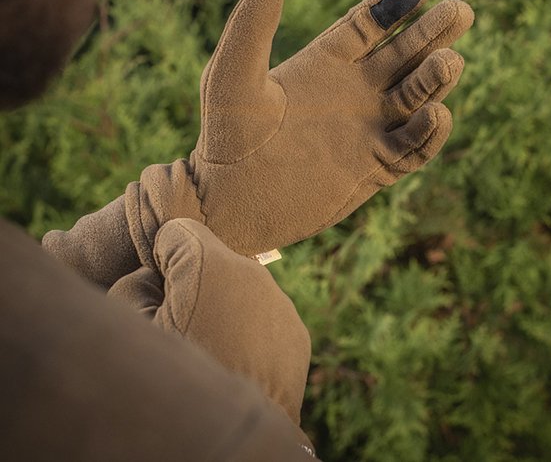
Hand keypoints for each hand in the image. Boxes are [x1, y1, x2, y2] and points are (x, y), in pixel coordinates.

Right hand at [107, 218, 310, 425]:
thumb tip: (156, 279)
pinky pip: (265, 316)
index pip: (178, 232)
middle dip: (195, 282)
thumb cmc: (169, 383)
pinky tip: (238, 362)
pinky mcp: (296, 331)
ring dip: (226, 306)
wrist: (229, 442)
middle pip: (213, 260)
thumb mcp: (130, 327)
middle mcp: (253, 274)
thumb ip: (137, 285)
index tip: (156, 289)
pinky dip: (250, 330)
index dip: (161, 260)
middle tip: (181, 325)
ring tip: (212, 349)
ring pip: (243, 287)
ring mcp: (280, 303)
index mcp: (208, 266)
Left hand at [188, 0, 472, 254]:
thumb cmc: (226, 140)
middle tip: (461, 11)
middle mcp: (353, 93)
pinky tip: (435, 114)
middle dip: (432, 33)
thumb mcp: (231, 79)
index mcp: (324, 64)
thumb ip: (249, 31)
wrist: (233, 205)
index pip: (368, 26)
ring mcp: (367, 130)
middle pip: (405, 56)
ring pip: (417, 99)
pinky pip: (413, 147)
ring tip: (447, 62)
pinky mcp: (374, 167)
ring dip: (435, 80)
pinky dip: (428, 133)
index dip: (393, 6)